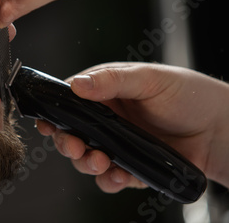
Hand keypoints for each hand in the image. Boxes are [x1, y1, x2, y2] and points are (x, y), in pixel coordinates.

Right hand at [37, 62, 228, 191]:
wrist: (221, 130)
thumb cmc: (189, 95)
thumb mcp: (149, 78)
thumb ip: (112, 80)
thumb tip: (77, 84)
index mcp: (105, 92)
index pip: (69, 101)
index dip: (55, 114)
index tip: (48, 124)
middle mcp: (107, 119)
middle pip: (72, 134)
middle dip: (68, 143)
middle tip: (75, 147)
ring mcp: (118, 144)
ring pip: (87, 158)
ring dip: (87, 164)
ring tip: (100, 162)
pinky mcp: (131, 165)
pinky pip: (111, 178)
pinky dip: (110, 180)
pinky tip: (120, 176)